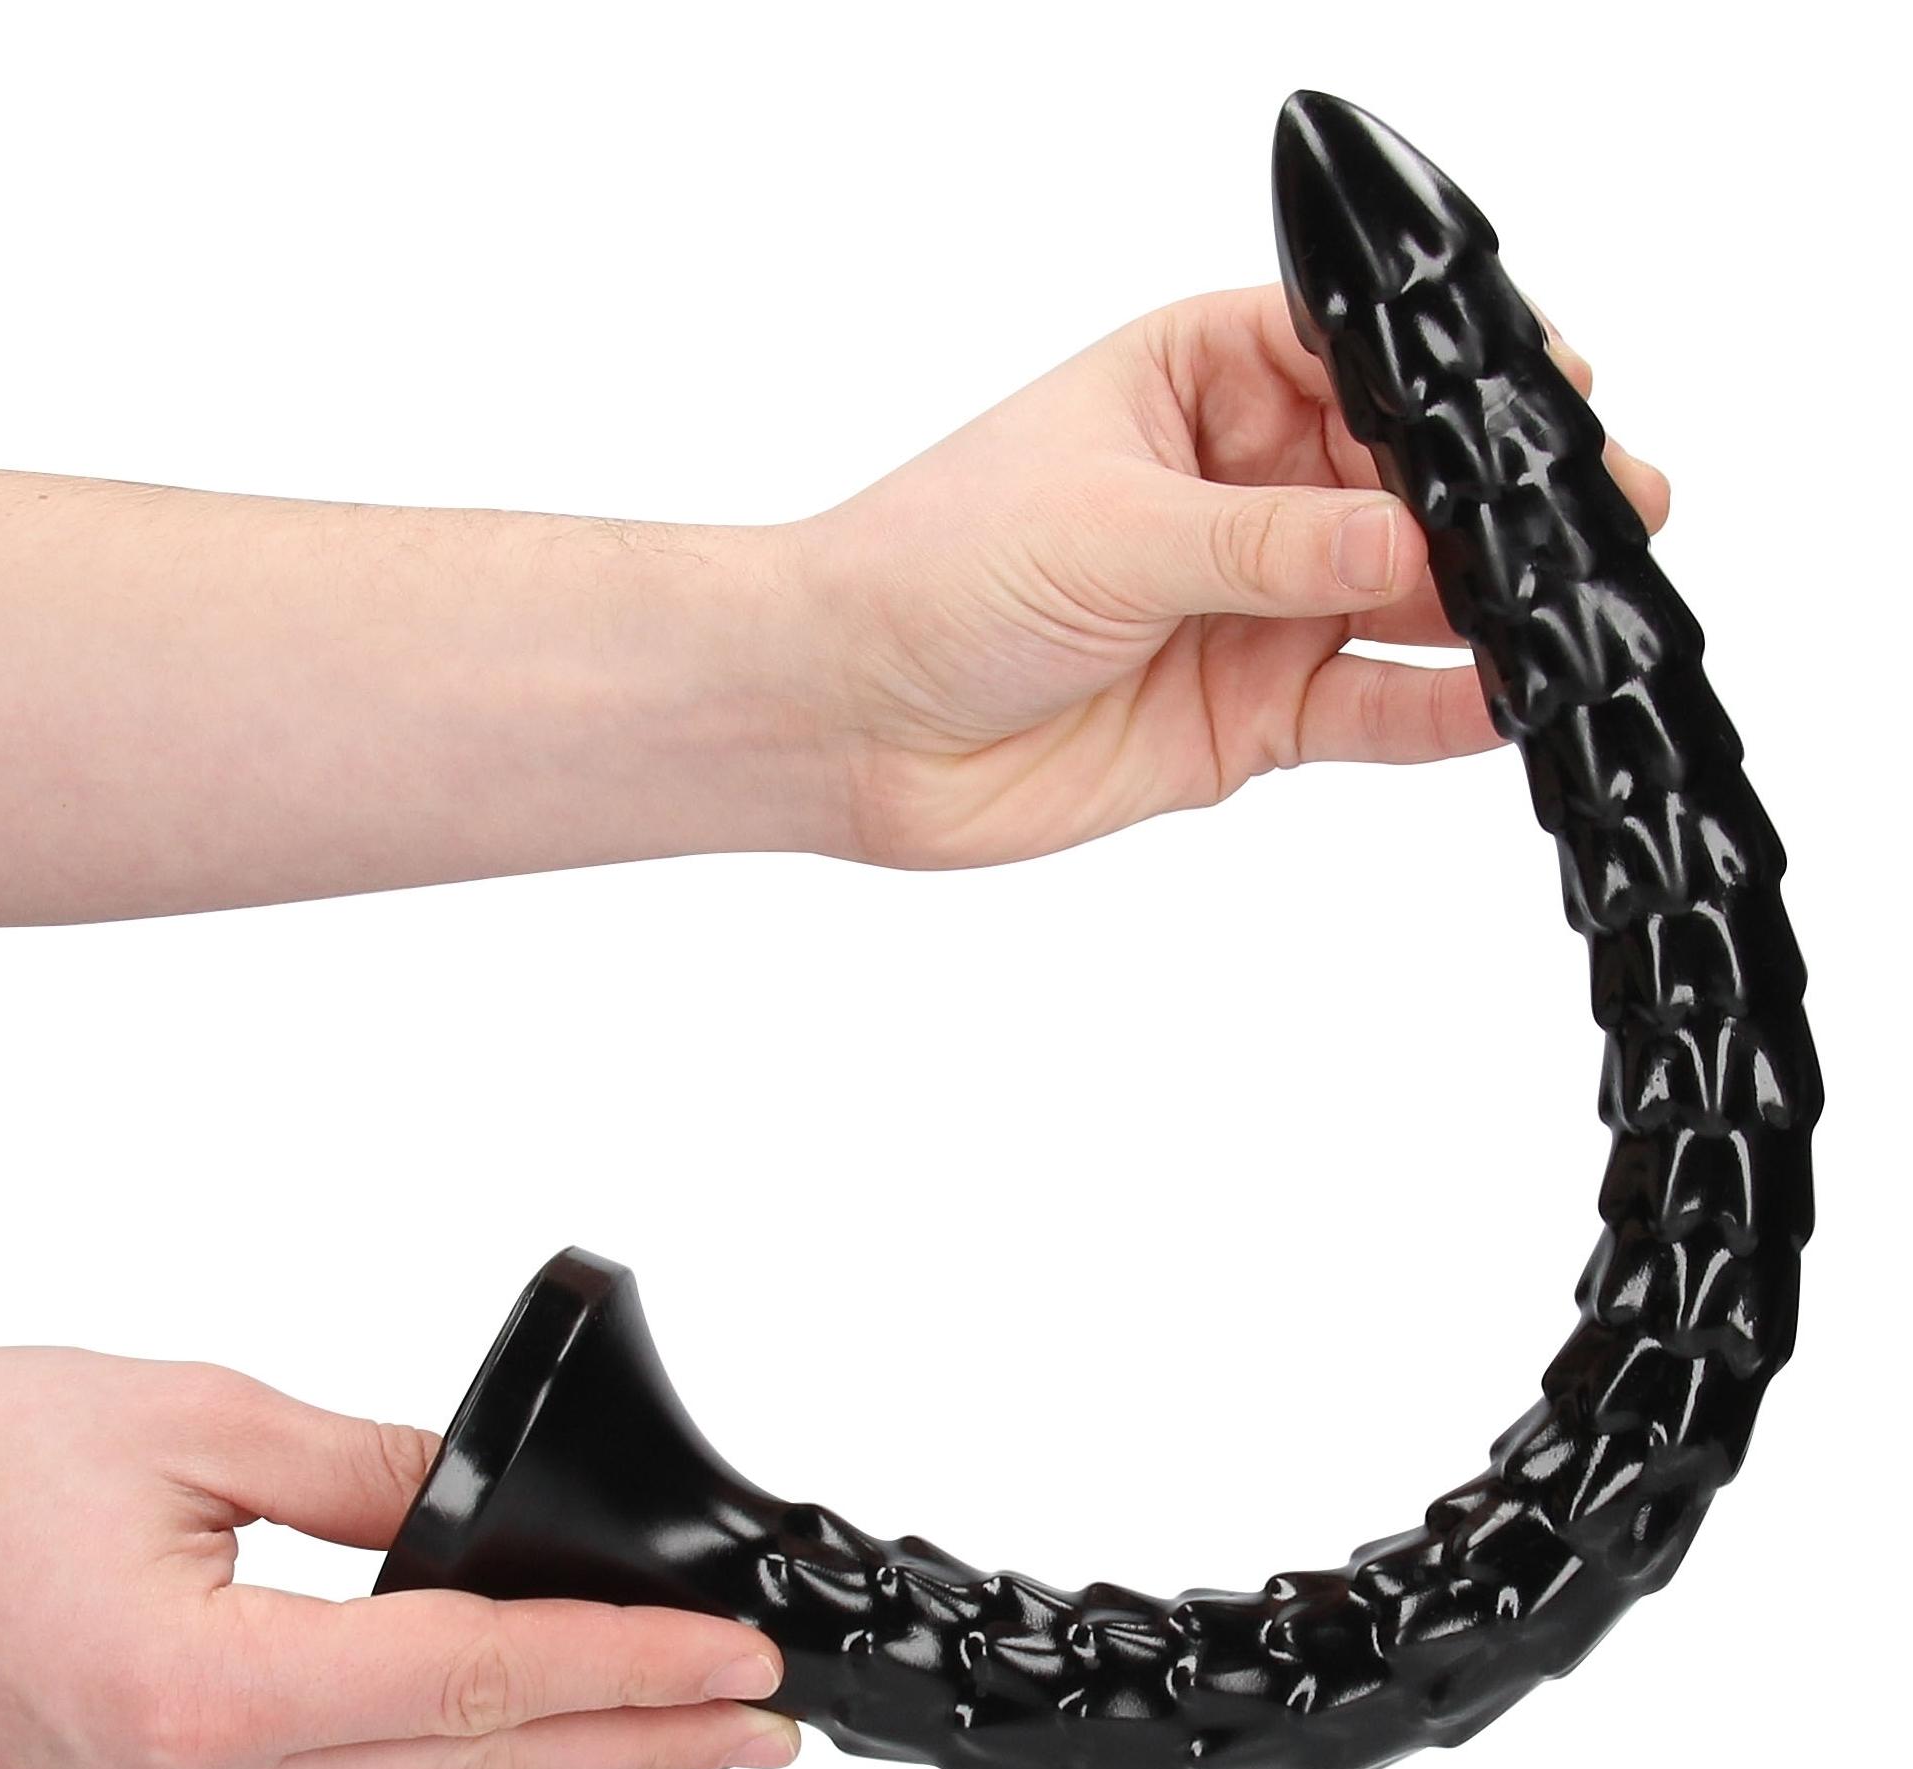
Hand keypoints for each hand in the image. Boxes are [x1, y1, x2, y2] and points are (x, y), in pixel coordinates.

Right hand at [0, 1348, 797, 1768]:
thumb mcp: (182, 1420)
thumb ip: (361, 1474)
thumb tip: (486, 1508)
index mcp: (196, 1695)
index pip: (475, 1682)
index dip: (628, 1671)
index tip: (740, 1664)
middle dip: (638, 1746)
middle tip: (768, 1731)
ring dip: (557, 1754)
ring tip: (681, 1729)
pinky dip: (448, 1752)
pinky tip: (519, 1724)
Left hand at [798, 283, 1670, 868]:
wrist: (846, 719)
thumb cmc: (932, 572)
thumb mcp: (1114, 527)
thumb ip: (1272, 545)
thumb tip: (1411, 543)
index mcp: (1196, 385)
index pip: (1355, 364)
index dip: (1452, 385)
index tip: (1547, 398)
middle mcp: (1237, 493)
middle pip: (1400, 488)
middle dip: (1495, 502)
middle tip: (1607, 508)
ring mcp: (1249, 608)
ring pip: (1402, 603)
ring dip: (1489, 608)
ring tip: (1581, 610)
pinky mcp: (1246, 715)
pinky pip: (1367, 709)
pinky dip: (1437, 710)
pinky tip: (1507, 703)